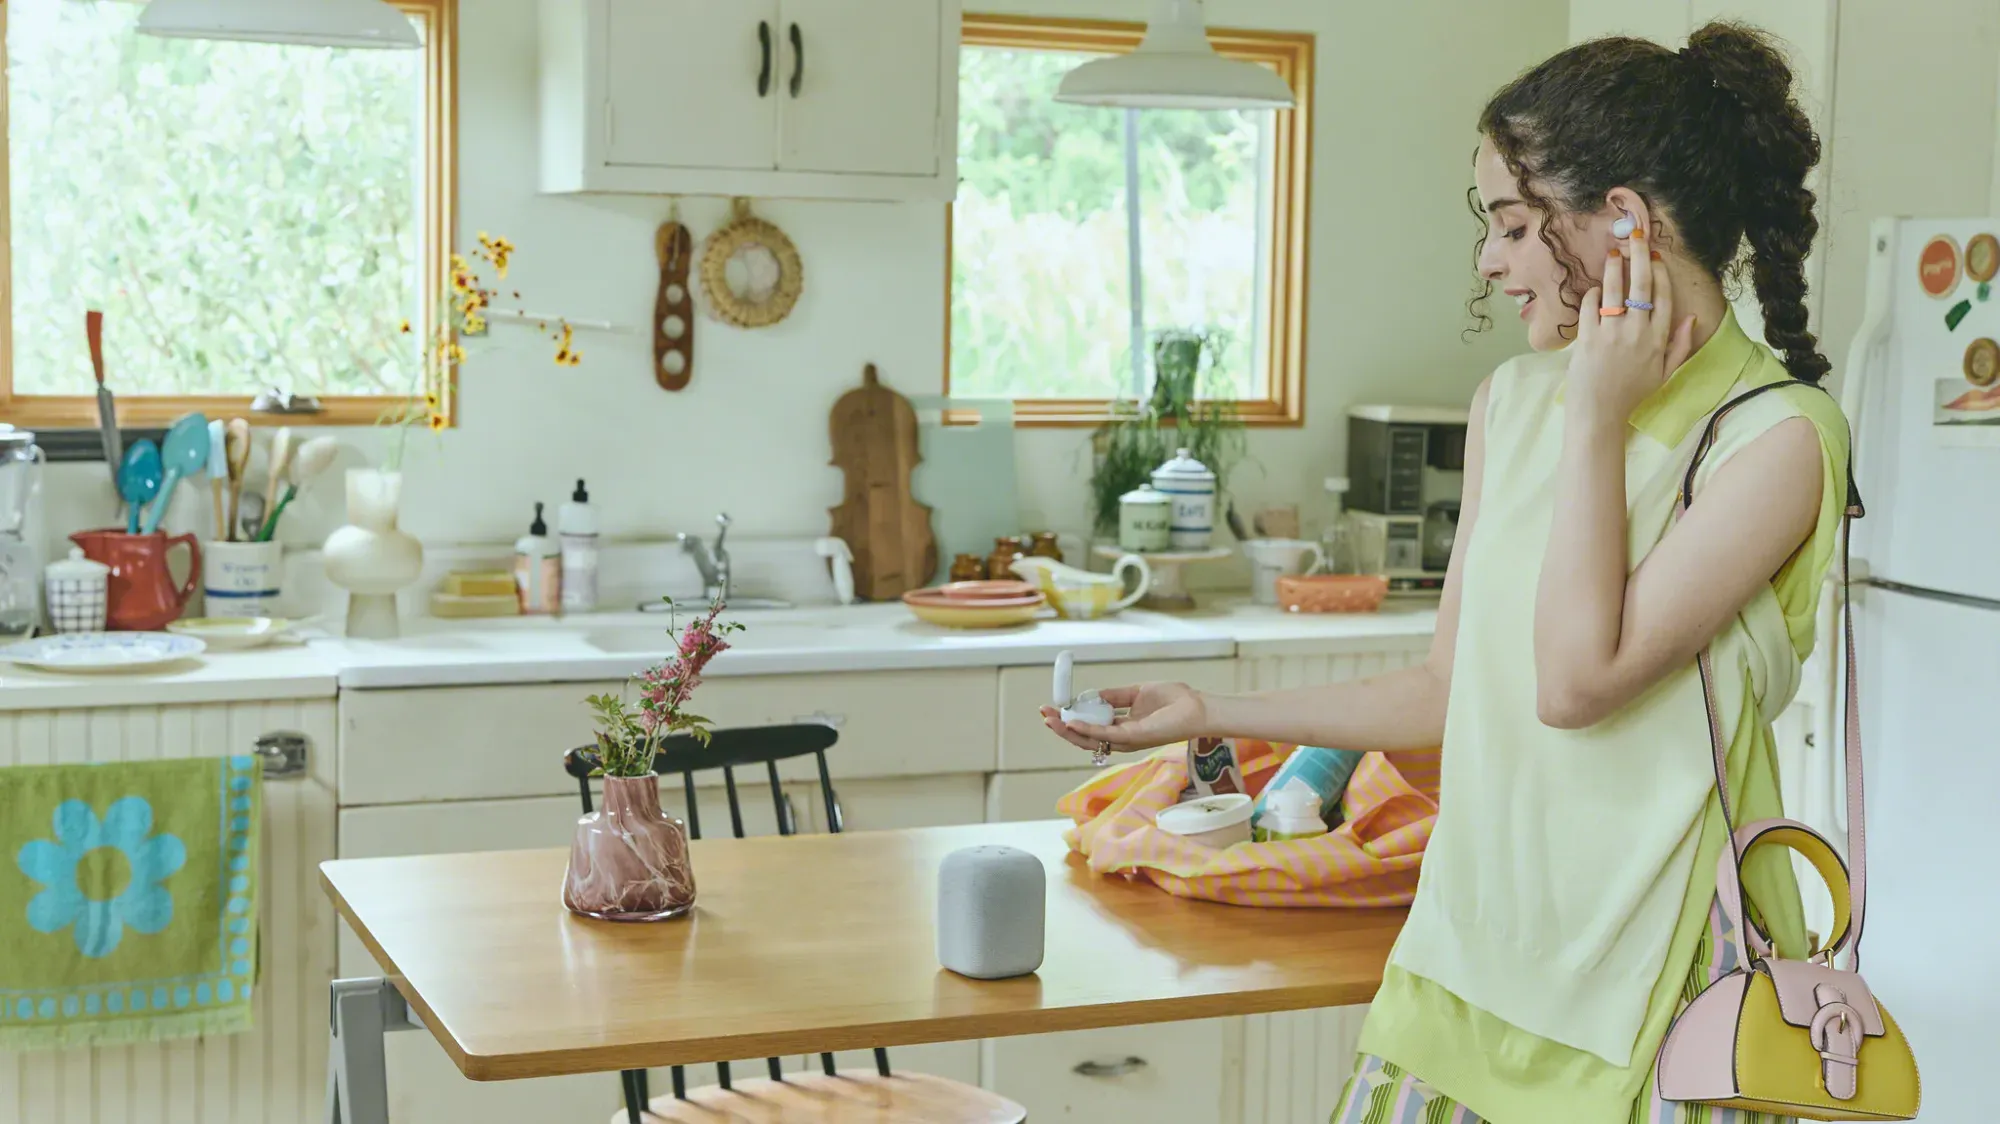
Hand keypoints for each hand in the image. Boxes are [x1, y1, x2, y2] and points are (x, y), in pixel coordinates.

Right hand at [1040, 681, 1208, 755]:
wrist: (1197, 707)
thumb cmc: (1175, 700)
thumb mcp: (1137, 692)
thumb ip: (1115, 696)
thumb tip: (1092, 695)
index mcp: (1123, 727)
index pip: (1091, 727)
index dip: (1071, 719)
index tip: (1055, 706)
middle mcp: (1122, 738)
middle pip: (1085, 737)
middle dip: (1062, 727)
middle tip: (1045, 714)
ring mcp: (1127, 740)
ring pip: (1090, 740)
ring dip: (1068, 731)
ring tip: (1050, 720)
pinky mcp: (1134, 737)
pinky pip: (1105, 735)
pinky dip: (1086, 729)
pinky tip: (1071, 722)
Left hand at [1569, 228, 1697, 424]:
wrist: (1599, 414)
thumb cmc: (1631, 395)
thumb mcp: (1664, 374)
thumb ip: (1680, 345)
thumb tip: (1691, 317)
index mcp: (1658, 340)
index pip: (1664, 297)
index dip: (1661, 274)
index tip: (1657, 257)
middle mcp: (1637, 332)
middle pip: (1642, 285)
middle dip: (1640, 255)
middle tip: (1636, 235)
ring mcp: (1611, 333)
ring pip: (1615, 289)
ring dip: (1614, 267)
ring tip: (1613, 254)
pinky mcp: (1588, 337)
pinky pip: (1590, 305)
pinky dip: (1592, 294)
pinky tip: (1595, 291)